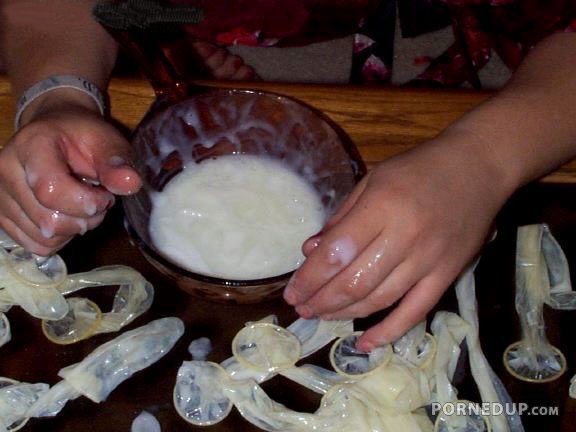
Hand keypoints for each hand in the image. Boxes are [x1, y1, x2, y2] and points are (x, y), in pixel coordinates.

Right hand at [0, 100, 140, 254]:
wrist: (55, 133)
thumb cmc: (82, 137)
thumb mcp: (106, 140)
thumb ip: (117, 162)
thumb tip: (131, 183)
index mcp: (31, 145)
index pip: (50, 191)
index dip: (85, 203)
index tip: (105, 196)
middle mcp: (6, 171)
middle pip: (48, 220)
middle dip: (85, 218)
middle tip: (98, 200)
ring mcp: (0, 196)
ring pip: (44, 238)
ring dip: (73, 229)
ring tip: (82, 206)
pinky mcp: (2, 217)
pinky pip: (37, 246)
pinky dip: (59, 239)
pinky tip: (67, 216)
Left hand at [283, 131, 510, 350]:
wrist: (479, 167)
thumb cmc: (419, 168)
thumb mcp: (372, 180)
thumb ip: (341, 217)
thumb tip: (310, 251)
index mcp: (381, 207)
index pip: (336, 253)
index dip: (309, 278)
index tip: (292, 293)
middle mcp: (404, 237)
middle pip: (354, 283)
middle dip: (321, 301)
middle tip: (302, 309)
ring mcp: (429, 260)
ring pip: (380, 300)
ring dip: (345, 314)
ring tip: (322, 316)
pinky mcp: (448, 275)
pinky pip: (416, 311)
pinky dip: (390, 331)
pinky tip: (366, 344)